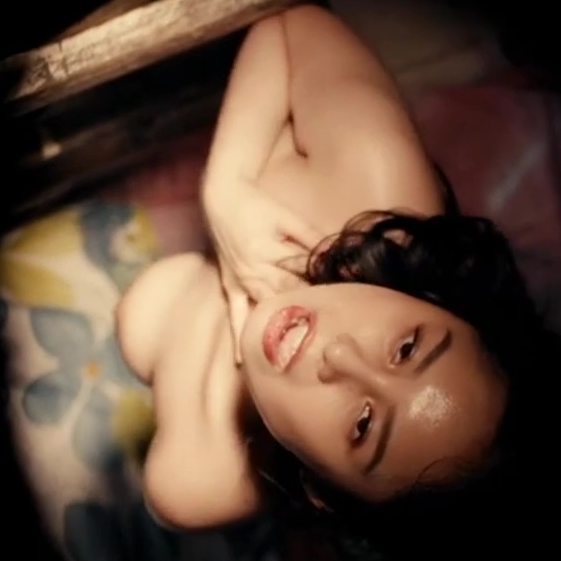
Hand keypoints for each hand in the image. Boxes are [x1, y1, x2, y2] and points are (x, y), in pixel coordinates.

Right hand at [202, 175, 326, 364]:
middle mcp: (252, 269)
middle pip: (283, 296)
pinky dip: (239, 336)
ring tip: (294, 355)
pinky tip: (242, 361)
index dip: (319, 289)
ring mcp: (240, 280)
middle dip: (304, 313)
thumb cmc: (257, 205)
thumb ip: (311, 236)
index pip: (299, 275)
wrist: (221, 198)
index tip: (339, 305)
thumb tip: (336, 252)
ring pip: (264, 308)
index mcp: (267, 250)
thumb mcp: (286, 216)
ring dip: (278, 329)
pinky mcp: (230, 285)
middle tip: (325, 339)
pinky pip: (234, 314)